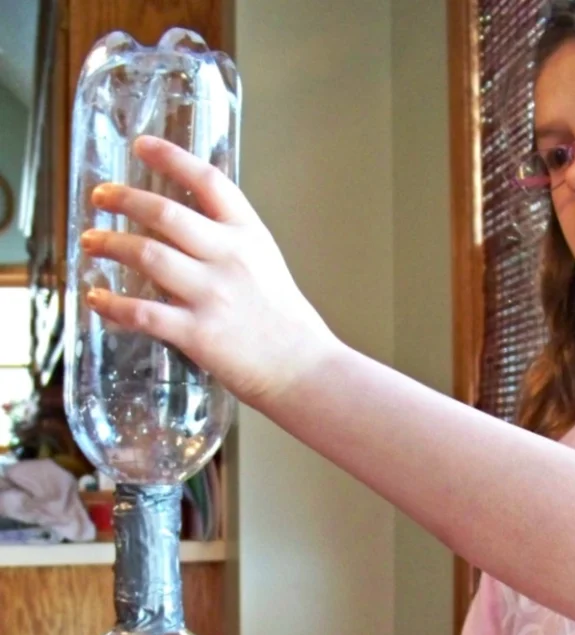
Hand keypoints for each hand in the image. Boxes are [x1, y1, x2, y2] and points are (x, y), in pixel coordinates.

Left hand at [80, 136, 340, 407]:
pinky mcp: (197, 333)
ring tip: (91, 241)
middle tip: (100, 196)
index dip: (170, 157)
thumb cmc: (289, 327)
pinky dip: (113, 304)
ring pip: (146, 253)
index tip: (142, 145)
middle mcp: (229, 258)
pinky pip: (142, 312)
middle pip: (165, 212)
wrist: (305, 370)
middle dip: (123, 199)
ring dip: (111, 244)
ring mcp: (212, 294)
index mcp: (250, 237)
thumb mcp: (268, 267)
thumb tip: (190, 234)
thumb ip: (232, 246)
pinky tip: (97, 298)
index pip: (208, 180)